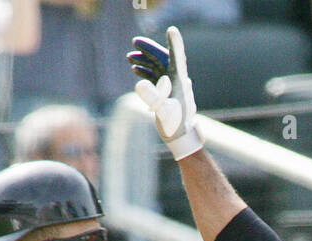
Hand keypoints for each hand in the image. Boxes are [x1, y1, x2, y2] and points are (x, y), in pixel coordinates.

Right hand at [127, 28, 202, 160]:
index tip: (171, 30)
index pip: (176, 57)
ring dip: (144, 61)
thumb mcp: (164, 111)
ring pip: (157, 67)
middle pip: (163, 58)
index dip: (174, 43)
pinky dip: (145, 72)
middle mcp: (177, 80)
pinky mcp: (166, 93)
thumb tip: (139, 84)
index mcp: (179, 80)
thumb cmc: (176, 126)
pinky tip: (135, 70)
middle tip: (135, 44)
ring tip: (130, 58)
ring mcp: (171, 86)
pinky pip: (155, 77)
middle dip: (149, 50)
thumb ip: (153, 97)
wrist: (181, 139)